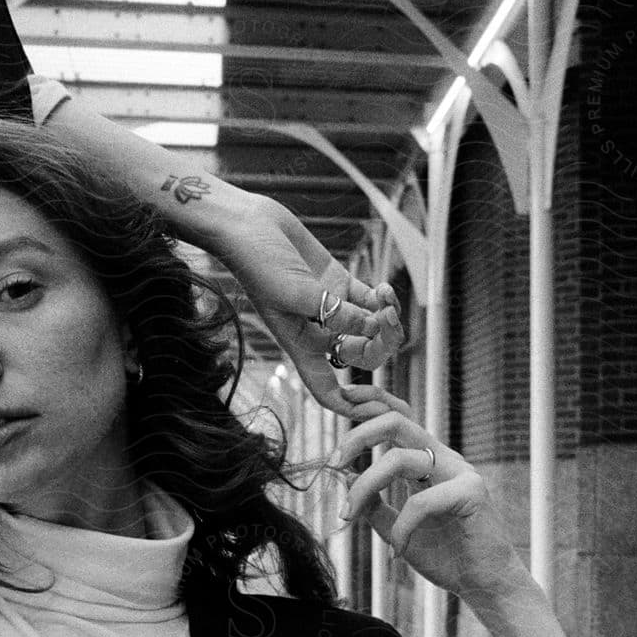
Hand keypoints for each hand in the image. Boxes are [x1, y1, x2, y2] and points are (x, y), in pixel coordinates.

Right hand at [210, 195, 407, 416]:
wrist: (247, 224)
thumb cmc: (257, 262)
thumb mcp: (295, 292)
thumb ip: (335, 311)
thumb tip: (373, 323)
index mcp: (300, 345)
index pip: (327, 391)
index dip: (353, 408)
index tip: (380, 412)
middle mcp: (317, 331)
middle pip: (360, 356)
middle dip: (381, 344)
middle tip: (389, 321)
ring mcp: (329, 307)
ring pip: (370, 328)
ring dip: (385, 318)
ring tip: (387, 299)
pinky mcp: (337, 281)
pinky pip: (369, 299)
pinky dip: (382, 297)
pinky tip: (384, 287)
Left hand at [329, 384, 533, 606]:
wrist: (484, 584)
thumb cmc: (446, 556)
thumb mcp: (398, 529)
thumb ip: (374, 505)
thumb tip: (345, 480)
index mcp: (428, 460)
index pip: (399, 415)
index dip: (371, 400)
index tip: (341, 398)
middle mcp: (443, 459)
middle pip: (396, 422)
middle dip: (357, 436)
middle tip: (332, 463)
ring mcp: (460, 473)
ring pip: (400, 459)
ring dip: (364, 487)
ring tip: (348, 515)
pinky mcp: (472, 493)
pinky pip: (420, 502)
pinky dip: (400, 530)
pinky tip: (397, 553)